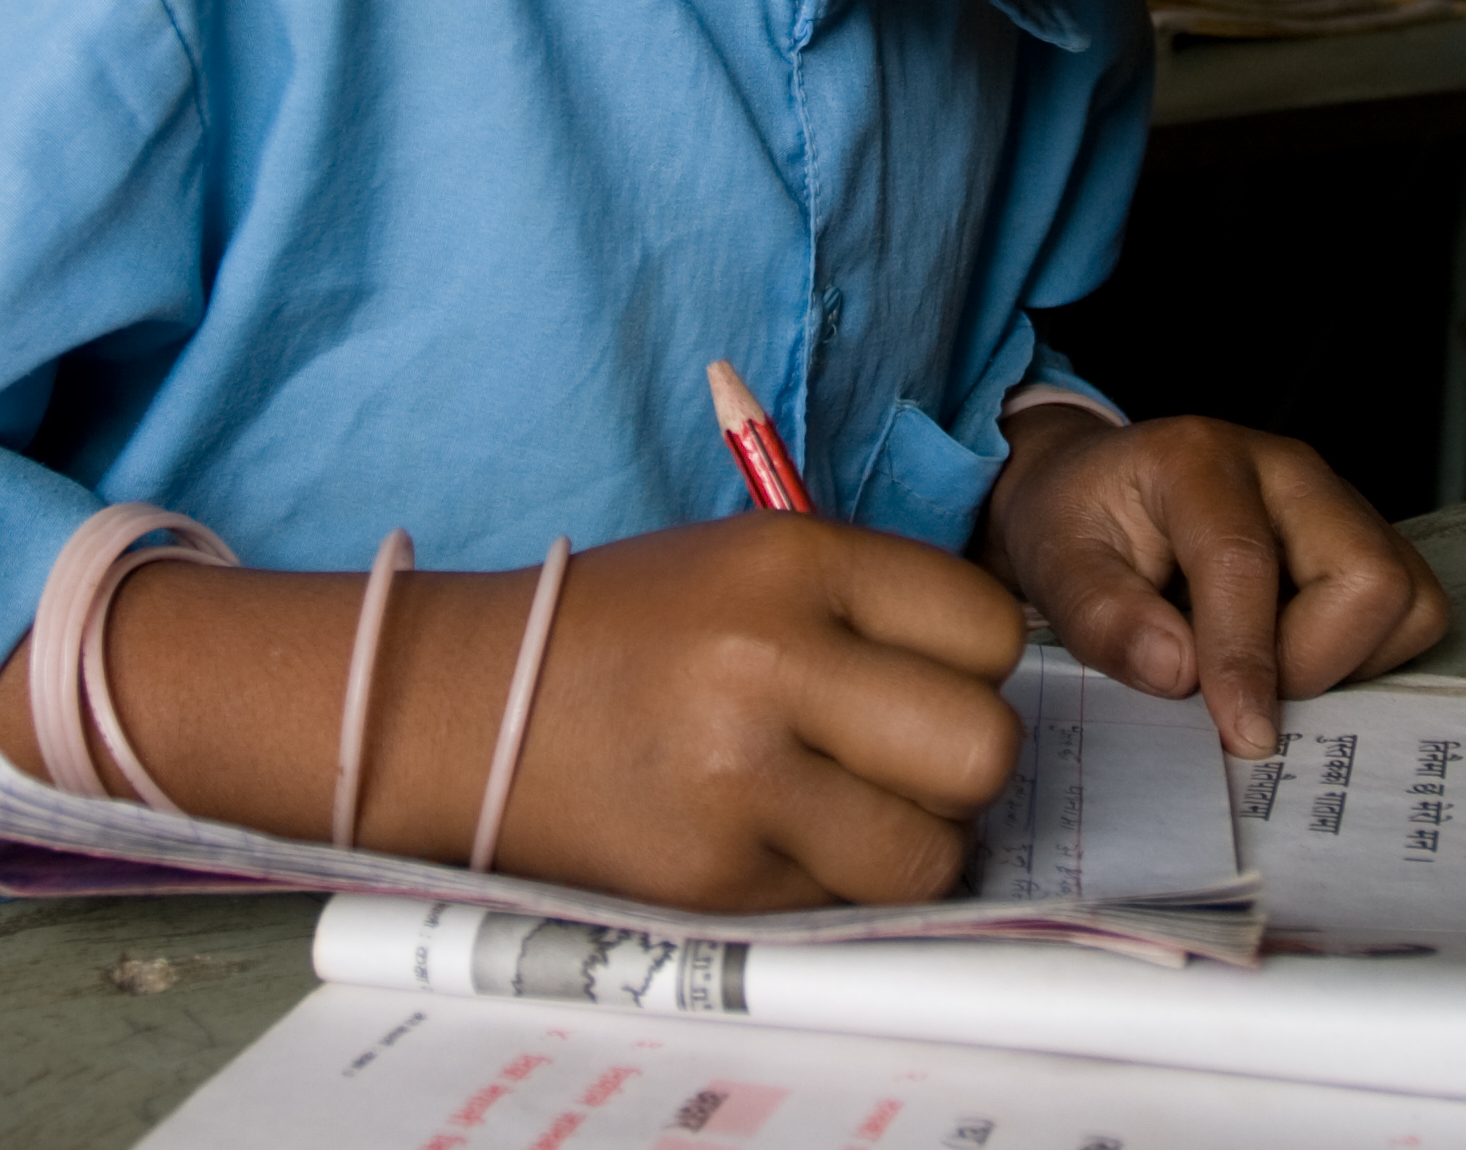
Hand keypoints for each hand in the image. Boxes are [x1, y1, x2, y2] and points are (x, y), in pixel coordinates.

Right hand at [500, 517, 1024, 909]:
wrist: (467, 707)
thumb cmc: (629, 629)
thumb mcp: (749, 561)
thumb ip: (873, 604)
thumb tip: (997, 678)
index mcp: (791, 561)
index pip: (986, 627)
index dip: (972, 662)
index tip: (929, 674)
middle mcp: (771, 663)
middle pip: (982, 747)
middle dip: (962, 763)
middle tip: (907, 757)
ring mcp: (741, 782)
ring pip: (932, 851)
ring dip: (910, 841)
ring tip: (849, 807)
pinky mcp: (715, 881)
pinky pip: (848, 904)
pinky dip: (833, 885)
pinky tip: (775, 837)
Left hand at [981, 410, 1446, 757]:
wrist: (1099, 493)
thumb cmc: (1081, 524)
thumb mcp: (1053, 564)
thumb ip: (1104, 618)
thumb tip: (1179, 673)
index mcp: (1200, 460)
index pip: (1244, 561)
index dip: (1246, 658)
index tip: (1241, 735)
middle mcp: (1288, 470)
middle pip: (1367, 575)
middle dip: (1314, 662)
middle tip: (1240, 692)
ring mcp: (1338, 502)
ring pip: (1406, 599)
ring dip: (1344, 663)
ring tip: (1265, 669)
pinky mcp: (1366, 539)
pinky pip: (1410, 615)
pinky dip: (1362, 657)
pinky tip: (1293, 655)